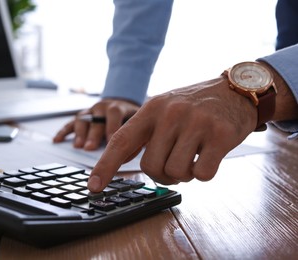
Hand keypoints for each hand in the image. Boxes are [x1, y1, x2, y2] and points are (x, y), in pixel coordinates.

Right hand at [53, 98, 139, 149]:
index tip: (111, 142)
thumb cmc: (130, 117)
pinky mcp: (81, 117)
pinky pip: (70, 123)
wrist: (121, 103)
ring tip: (78, 146)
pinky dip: (63, 132)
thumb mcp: (137, 122)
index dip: (112, 127)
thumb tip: (131, 153)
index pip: (114, 114)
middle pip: (96, 119)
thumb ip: (136, 135)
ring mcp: (90, 111)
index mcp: (117, 107)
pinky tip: (57, 141)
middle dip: (93, 134)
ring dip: (79, 133)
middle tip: (90, 147)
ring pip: (82, 119)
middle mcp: (102, 107)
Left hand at [88, 77, 257, 191]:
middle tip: (175, 162)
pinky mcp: (220, 135)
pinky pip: (202, 174)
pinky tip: (209, 155)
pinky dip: (204, 173)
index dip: (105, 166)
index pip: (121, 141)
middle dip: (162, 173)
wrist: (235, 90)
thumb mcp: (164, 109)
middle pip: (151, 167)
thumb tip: (121, 161)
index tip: (94, 187)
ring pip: (176, 173)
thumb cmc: (194, 106)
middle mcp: (170, 114)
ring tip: (193, 156)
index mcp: (151, 108)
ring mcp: (196, 123)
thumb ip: (144, 133)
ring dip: (184, 174)